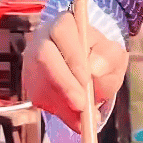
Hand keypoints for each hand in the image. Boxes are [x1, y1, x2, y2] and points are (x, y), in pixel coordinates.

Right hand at [21, 8, 129, 133]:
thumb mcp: (113, 55)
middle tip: (82, 106)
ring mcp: (32, 61)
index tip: (87, 79)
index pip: (62, 32)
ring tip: (84, 118)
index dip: (72, 56)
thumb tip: (94, 68)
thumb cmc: (100, 58)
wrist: (89, 69)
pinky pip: (38, 98)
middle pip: (43, 57)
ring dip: (62, 103)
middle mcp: (42, 39)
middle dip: (64, 83)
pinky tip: (74, 117)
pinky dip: (58, 111)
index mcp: (63, 23)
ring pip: (39, 81)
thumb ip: (109, 58)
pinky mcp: (29, 82)